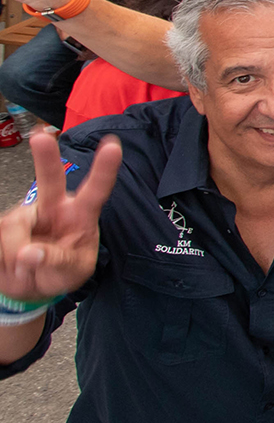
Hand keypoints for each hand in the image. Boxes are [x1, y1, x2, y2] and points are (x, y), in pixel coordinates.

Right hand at [0, 130, 121, 302]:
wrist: (32, 285)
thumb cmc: (61, 271)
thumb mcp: (71, 272)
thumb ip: (56, 262)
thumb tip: (28, 253)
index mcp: (80, 214)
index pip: (96, 190)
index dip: (105, 169)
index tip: (112, 146)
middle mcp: (52, 207)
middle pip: (50, 180)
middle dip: (45, 157)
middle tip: (41, 137)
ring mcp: (24, 214)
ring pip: (13, 227)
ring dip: (15, 254)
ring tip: (24, 268)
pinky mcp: (1, 225)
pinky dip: (1, 259)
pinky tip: (8, 265)